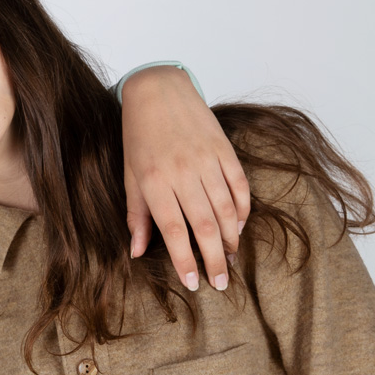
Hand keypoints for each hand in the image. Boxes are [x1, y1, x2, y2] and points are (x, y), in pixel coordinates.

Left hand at [120, 66, 249, 291]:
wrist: (159, 91)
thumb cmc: (139, 138)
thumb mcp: (130, 176)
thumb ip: (136, 215)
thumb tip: (136, 253)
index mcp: (155, 182)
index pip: (174, 231)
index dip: (185, 260)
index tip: (194, 283)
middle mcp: (182, 173)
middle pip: (204, 226)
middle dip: (215, 258)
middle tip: (221, 283)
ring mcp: (206, 160)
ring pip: (226, 209)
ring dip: (232, 239)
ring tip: (232, 260)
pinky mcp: (224, 149)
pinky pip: (239, 186)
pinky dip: (243, 209)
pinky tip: (240, 227)